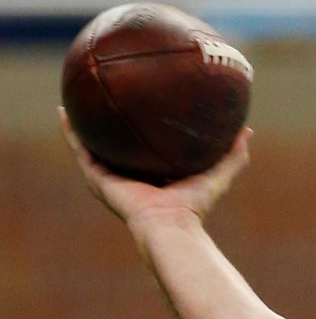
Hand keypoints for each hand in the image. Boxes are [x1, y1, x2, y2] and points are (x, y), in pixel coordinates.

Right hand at [59, 107, 251, 228]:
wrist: (169, 224)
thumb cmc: (194, 206)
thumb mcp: (217, 174)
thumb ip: (233, 155)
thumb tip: (247, 131)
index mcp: (155, 174)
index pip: (147, 146)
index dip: (145, 127)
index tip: (144, 102)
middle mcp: (130, 175)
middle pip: (118, 143)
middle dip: (112, 122)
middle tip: (109, 93)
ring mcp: (111, 176)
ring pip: (92, 144)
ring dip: (84, 122)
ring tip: (77, 95)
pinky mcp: (96, 178)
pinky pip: (79, 149)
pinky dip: (71, 131)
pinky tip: (64, 110)